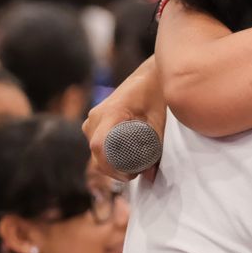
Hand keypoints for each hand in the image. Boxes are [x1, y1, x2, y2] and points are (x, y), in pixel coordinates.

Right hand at [84, 58, 166, 181]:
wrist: (149, 76)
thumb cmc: (155, 94)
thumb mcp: (158, 121)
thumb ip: (154, 149)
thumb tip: (150, 176)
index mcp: (111, 112)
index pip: (99, 146)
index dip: (111, 167)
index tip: (130, 175)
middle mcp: (96, 116)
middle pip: (96, 153)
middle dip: (114, 170)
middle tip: (136, 174)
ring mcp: (92, 119)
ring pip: (95, 151)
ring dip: (110, 163)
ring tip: (133, 167)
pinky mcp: (94, 122)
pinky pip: (96, 144)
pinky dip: (108, 155)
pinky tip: (124, 160)